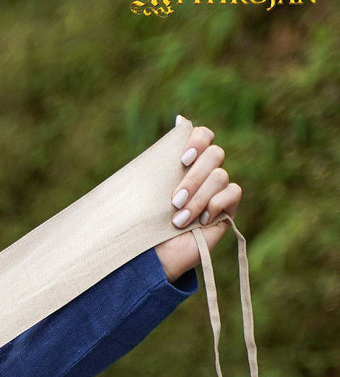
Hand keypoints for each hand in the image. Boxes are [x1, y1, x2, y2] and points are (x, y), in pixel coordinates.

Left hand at [154, 115, 242, 282]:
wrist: (151, 259)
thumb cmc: (143, 224)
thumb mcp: (146, 191)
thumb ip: (160, 158)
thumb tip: (180, 118)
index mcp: (184, 163)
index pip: (202, 135)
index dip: (197, 140)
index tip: (182, 159)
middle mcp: (203, 173)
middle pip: (215, 154)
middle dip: (194, 177)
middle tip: (174, 201)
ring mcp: (217, 191)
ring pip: (221, 175)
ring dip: (198, 198)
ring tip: (178, 220)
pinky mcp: (227, 209)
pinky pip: (233, 193)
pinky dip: (216, 205)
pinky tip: (201, 222)